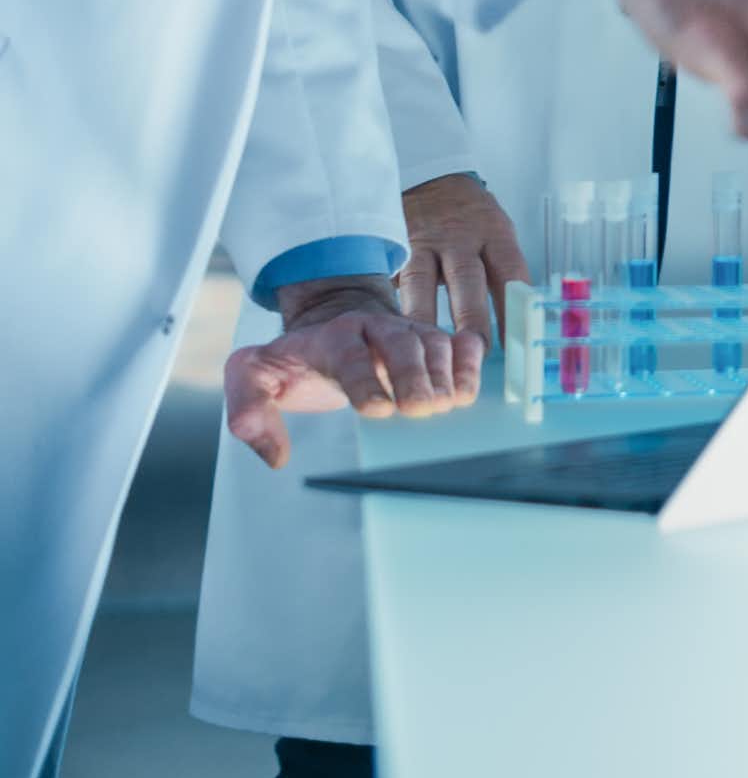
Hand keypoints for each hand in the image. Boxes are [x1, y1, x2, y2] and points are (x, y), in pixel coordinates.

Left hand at [224, 280, 482, 470]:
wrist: (331, 321)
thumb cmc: (295, 358)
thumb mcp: (252, 375)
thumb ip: (247, 409)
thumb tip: (275, 456)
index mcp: (331, 336)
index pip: (349, 357)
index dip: (366, 382)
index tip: (379, 411)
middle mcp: (374, 328)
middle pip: (401, 344)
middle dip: (414, 376)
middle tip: (421, 410)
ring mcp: (407, 331)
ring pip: (433, 342)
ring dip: (444, 373)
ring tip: (447, 404)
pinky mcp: (431, 339)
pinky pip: (458, 341)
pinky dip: (469, 361)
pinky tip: (466, 389)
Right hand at [398, 172, 528, 346]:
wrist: (433, 179)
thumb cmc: (472, 218)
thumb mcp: (497, 233)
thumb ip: (504, 274)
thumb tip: (522, 320)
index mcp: (494, 233)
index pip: (510, 271)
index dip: (513, 308)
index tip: (515, 342)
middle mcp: (459, 237)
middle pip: (467, 280)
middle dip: (470, 319)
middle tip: (472, 354)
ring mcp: (423, 243)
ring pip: (421, 283)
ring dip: (425, 319)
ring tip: (425, 353)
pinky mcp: (395, 250)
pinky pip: (391, 280)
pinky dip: (390, 306)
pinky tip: (387, 333)